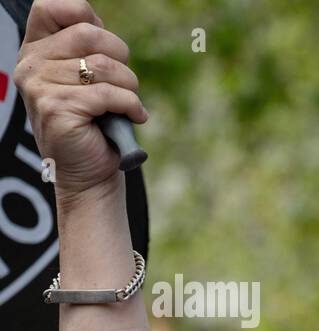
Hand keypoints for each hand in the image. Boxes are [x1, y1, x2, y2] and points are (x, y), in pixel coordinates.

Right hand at [13, 0, 146, 200]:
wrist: (89, 172)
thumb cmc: (95, 126)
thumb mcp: (88, 79)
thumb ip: (87, 50)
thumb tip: (99, 25)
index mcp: (36, 50)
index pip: (51, 6)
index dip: (87, 17)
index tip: (105, 48)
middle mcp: (31, 64)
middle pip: (88, 33)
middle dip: (121, 57)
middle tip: (126, 83)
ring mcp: (40, 86)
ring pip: (103, 66)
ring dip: (130, 86)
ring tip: (128, 104)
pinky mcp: (56, 107)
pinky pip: (109, 94)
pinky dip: (132, 105)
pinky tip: (135, 117)